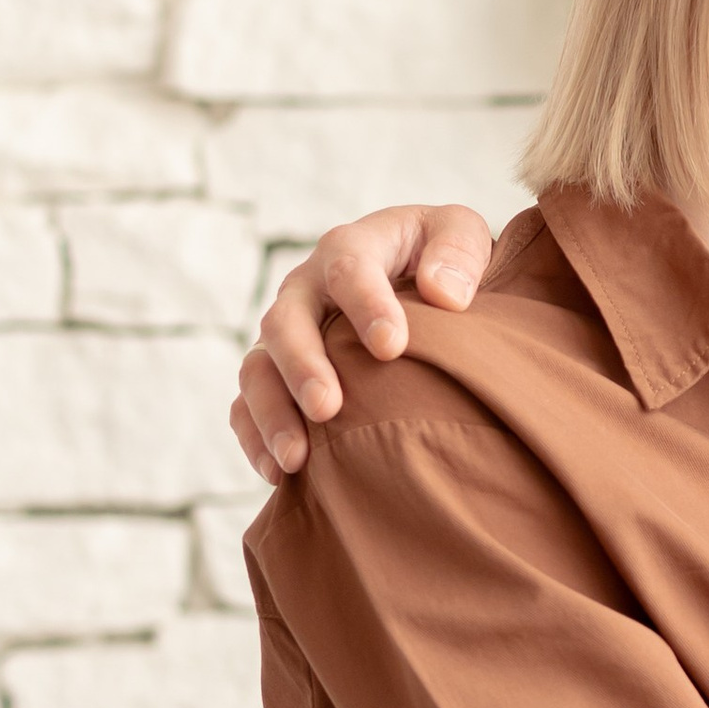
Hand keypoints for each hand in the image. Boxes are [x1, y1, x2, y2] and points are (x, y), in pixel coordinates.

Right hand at [229, 204, 497, 478]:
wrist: (424, 285)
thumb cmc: (446, 261)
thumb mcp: (462, 233)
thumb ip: (459, 251)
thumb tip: (444, 294)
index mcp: (352, 249)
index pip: (348, 266)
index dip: (365, 304)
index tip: (392, 347)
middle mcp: (307, 291)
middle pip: (285, 321)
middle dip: (303, 366)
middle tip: (329, 407)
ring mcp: (285, 335)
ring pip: (257, 368)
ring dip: (272, 412)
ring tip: (297, 458)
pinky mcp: (276, 375)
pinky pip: (246, 405)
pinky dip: (255, 437)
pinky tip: (279, 474)